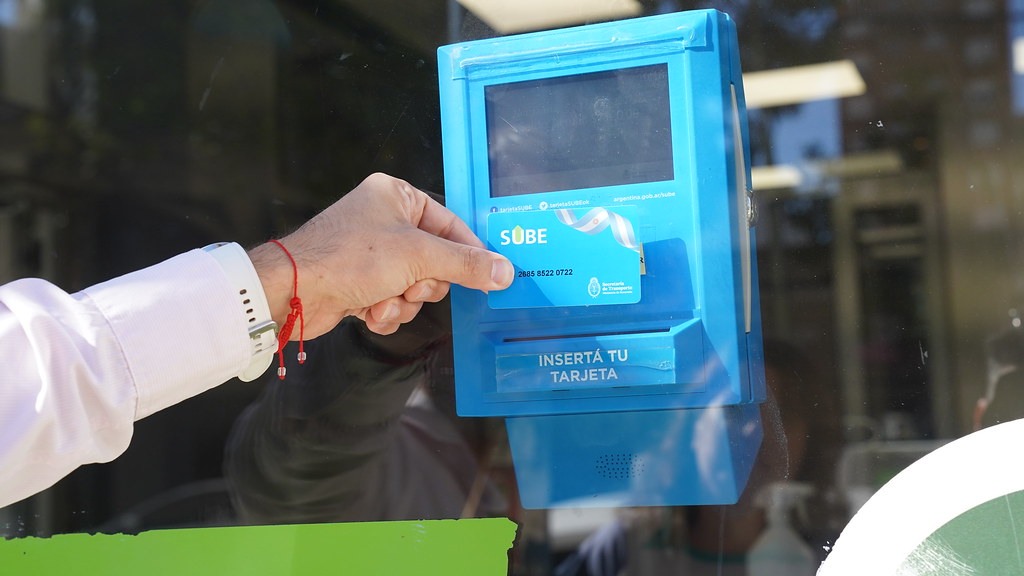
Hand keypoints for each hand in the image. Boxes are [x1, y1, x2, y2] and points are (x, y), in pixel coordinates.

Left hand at [249, 173, 512, 336]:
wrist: (293, 292)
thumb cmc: (351, 258)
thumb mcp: (419, 257)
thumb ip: (466, 265)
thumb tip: (506, 271)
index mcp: (397, 196)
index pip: (451, 224)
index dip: (467, 254)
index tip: (486, 277)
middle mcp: (383, 219)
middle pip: (435, 259)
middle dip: (423, 283)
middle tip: (409, 286)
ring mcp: (370, 252)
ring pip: (414, 285)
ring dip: (402, 301)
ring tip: (381, 300)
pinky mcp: (358, 281)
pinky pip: (392, 299)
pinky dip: (385, 311)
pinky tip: (368, 312)